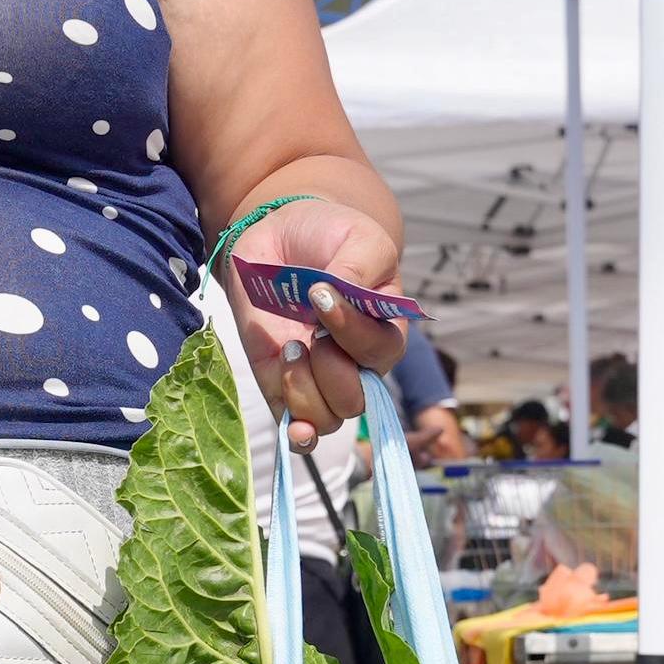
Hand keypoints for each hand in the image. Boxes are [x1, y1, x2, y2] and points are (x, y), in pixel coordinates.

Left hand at [219, 197, 407, 448]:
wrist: (279, 236)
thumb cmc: (328, 237)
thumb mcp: (357, 238)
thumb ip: (358, 268)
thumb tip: (339, 298)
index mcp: (383, 329)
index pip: (380, 353)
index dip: (351, 333)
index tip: (321, 295)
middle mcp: (355, 362)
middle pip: (355, 400)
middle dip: (331, 370)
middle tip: (310, 333)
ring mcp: (317, 377)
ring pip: (326, 419)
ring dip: (303, 390)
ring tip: (290, 348)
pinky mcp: (279, 383)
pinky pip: (293, 425)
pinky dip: (294, 427)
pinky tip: (289, 415)